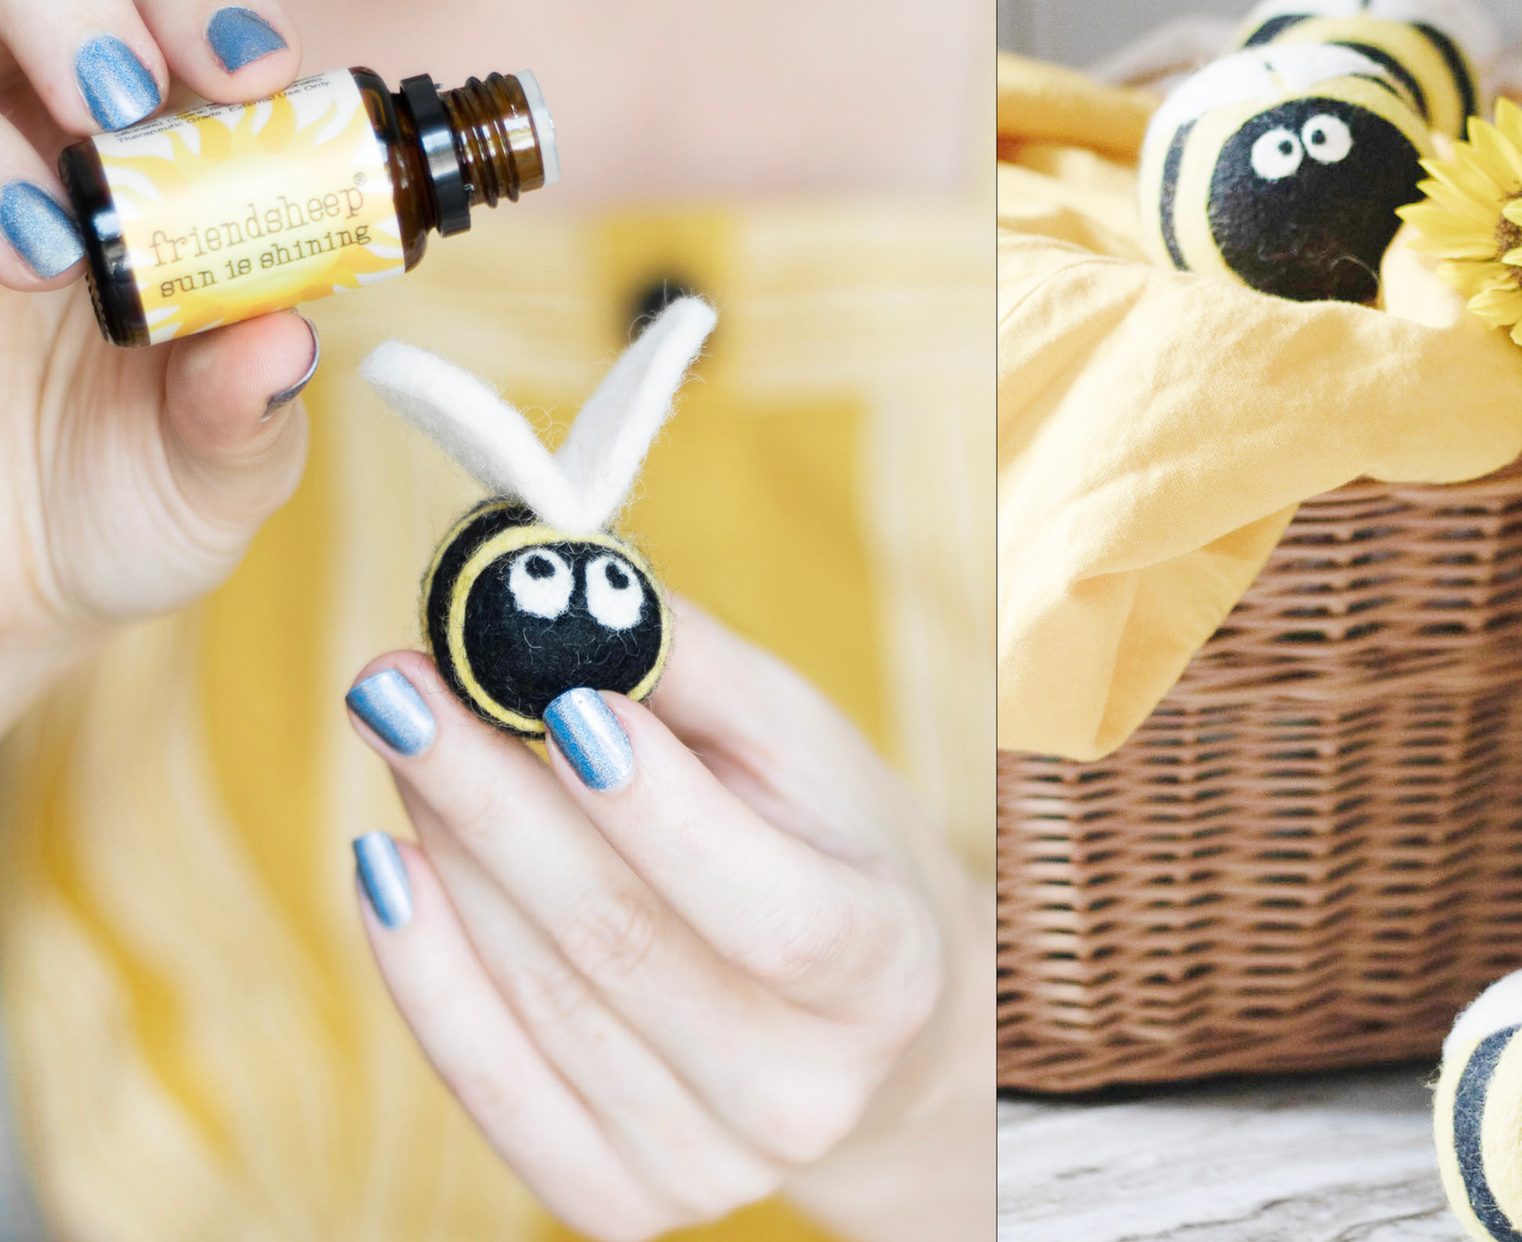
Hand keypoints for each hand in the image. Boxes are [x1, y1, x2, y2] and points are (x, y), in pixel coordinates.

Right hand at [0, 0, 316, 719]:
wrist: (13, 588)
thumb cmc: (132, 498)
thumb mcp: (217, 474)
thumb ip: (246, 412)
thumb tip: (283, 343)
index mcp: (160, 154)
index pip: (172, 8)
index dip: (208, 5)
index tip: (254, 73)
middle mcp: (30, 125)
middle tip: (118, 104)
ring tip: (46, 248)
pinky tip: (0, 264)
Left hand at [343, 600, 994, 1241]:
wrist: (868, 1033)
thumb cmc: (835, 853)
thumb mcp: (806, 749)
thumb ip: (694, 673)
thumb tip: (555, 589)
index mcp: (887, 974)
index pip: (768, 909)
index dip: (660, 812)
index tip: (556, 697)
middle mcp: (804, 1092)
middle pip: (620, 945)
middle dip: (493, 798)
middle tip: (400, 680)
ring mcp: (707, 1165)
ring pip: (537, 998)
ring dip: (448, 851)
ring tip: (399, 734)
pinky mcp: (618, 1201)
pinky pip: (486, 1084)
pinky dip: (420, 968)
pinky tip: (386, 863)